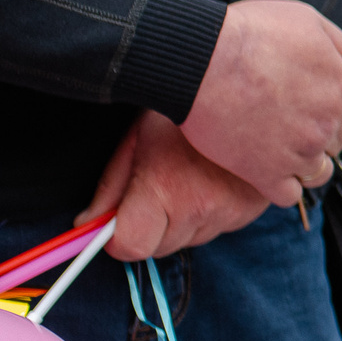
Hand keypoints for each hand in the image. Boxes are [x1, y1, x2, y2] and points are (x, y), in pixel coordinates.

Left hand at [82, 110, 271, 261]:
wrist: (247, 93)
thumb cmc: (184, 109)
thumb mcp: (137, 138)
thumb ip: (110, 186)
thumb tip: (87, 223)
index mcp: (165, 188)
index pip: (132, 247)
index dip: (118, 238)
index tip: (117, 224)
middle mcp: (201, 207)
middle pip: (160, 247)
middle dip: (151, 227)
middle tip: (156, 189)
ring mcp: (232, 211)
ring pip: (190, 239)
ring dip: (182, 221)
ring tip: (190, 179)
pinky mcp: (253, 211)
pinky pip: (219, 229)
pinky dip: (211, 214)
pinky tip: (214, 182)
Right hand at [178, 0, 341, 204]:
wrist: (201, 57)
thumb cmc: (249, 33)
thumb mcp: (307, 20)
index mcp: (341, 89)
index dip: (333, 105)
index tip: (310, 103)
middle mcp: (327, 124)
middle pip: (336, 139)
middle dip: (318, 132)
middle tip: (286, 122)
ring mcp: (300, 152)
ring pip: (318, 172)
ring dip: (304, 163)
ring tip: (277, 148)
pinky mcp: (268, 173)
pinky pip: (288, 195)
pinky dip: (281, 186)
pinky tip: (265, 171)